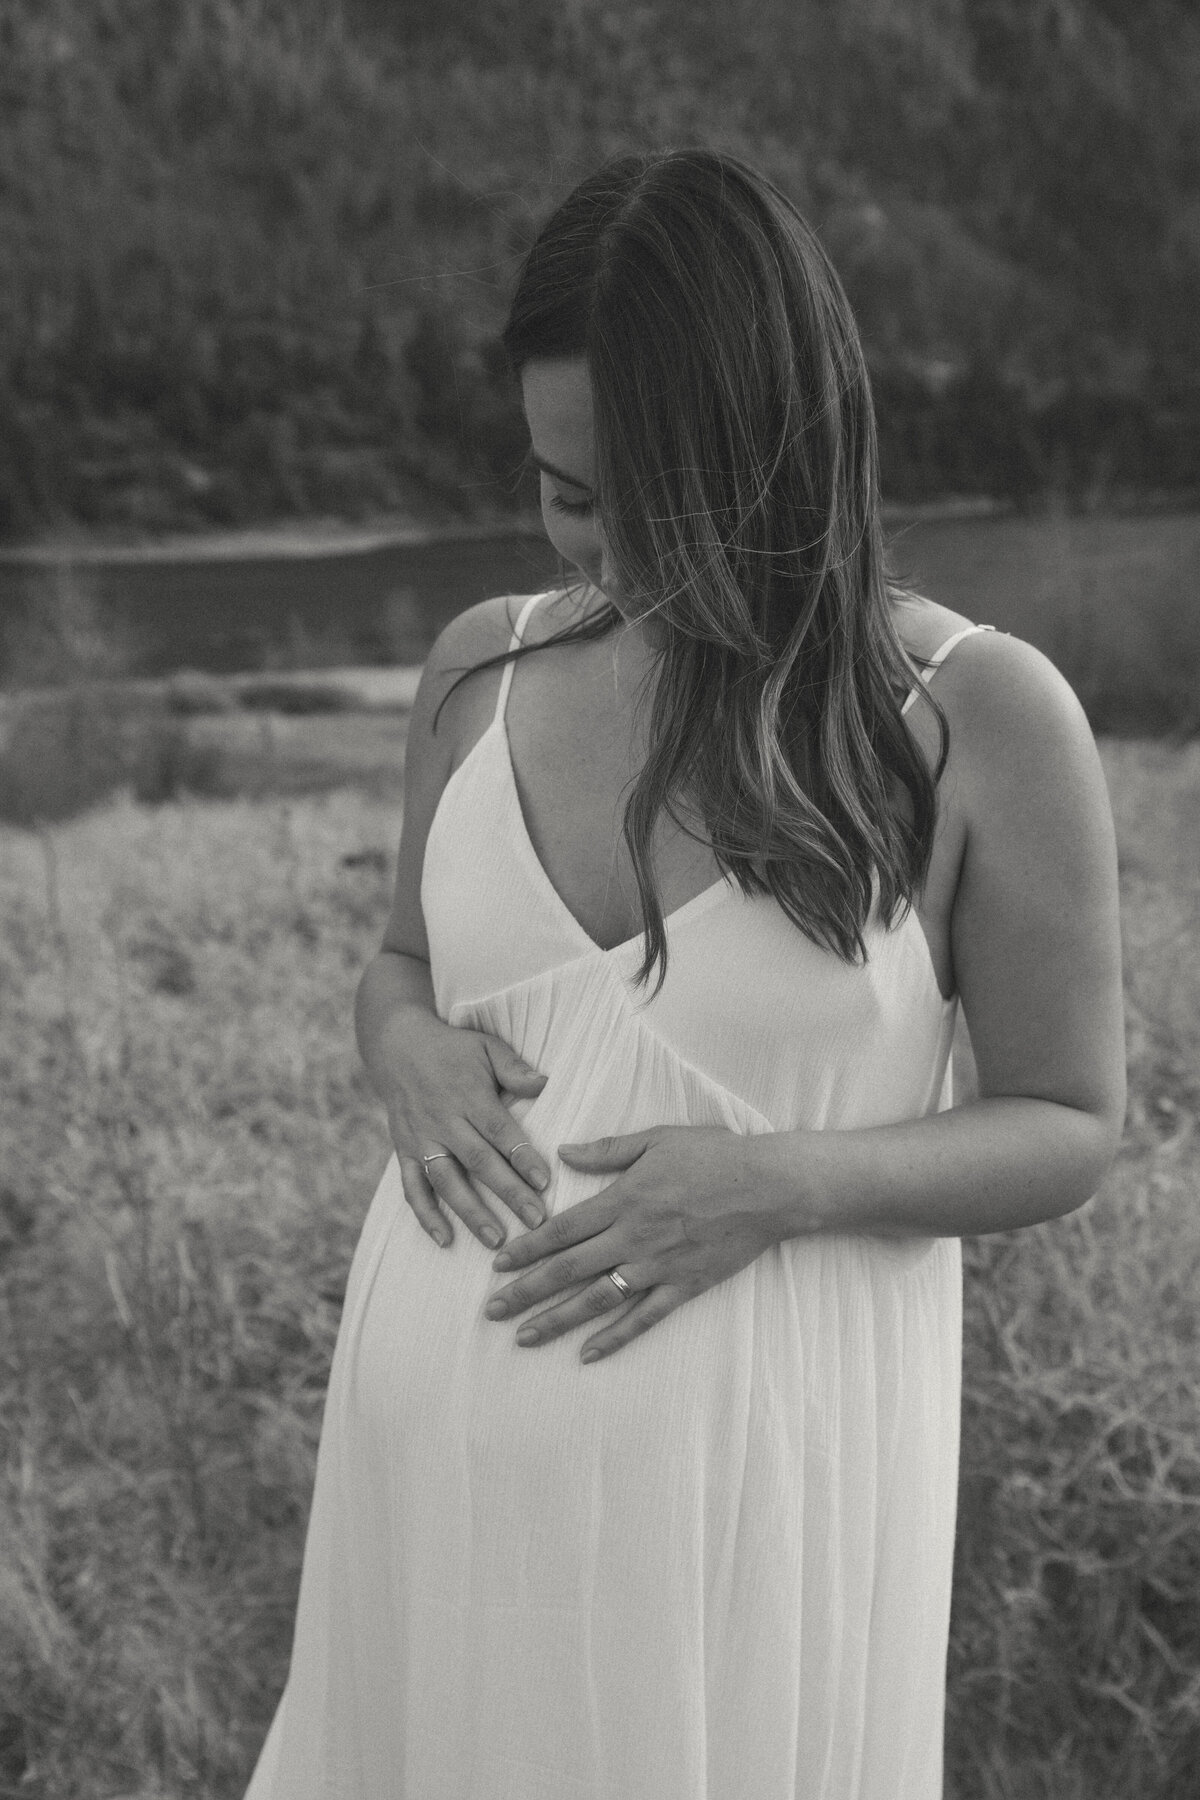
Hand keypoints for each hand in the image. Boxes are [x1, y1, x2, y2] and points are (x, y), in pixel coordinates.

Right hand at [382, 1010, 552, 1248]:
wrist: (397, 1045)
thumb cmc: (453, 1048)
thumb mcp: (486, 1046)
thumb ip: (514, 1068)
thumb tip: (545, 1084)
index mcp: (469, 1095)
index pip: (499, 1131)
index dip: (522, 1157)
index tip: (544, 1183)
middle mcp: (444, 1120)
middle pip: (478, 1162)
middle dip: (508, 1193)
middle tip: (535, 1222)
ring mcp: (421, 1138)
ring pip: (446, 1180)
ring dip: (470, 1212)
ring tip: (495, 1240)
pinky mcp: (404, 1150)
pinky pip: (412, 1187)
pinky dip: (426, 1214)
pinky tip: (445, 1240)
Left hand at [483, 1126, 778, 1361]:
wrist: (769, 1186)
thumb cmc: (715, 1156)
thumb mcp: (657, 1139)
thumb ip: (607, 1150)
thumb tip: (563, 1151)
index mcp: (622, 1200)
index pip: (561, 1230)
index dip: (526, 1248)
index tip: (497, 1264)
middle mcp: (633, 1238)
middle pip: (568, 1269)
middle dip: (526, 1291)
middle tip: (491, 1311)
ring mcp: (658, 1266)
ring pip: (597, 1300)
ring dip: (557, 1320)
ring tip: (524, 1338)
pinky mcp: (684, 1286)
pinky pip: (643, 1318)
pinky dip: (614, 1338)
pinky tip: (587, 1354)